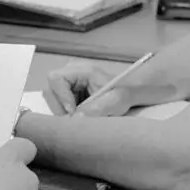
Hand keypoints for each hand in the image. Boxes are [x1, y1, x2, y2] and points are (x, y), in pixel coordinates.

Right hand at [45, 60, 179, 117]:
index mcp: (81, 69)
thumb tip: (76, 119)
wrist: (140, 92)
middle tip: (79, 120)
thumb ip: (101, 107)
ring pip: (53, 104)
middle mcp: (72, 76)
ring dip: (65, 115)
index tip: (73, 112)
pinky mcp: (70, 100)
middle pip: (49, 92)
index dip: (60, 97)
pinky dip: (69, 119)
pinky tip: (83, 120)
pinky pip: (59, 111)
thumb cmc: (131, 90)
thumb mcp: (120, 98)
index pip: (55, 79)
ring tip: (86, 118)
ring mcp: (69, 88)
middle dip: (62, 109)